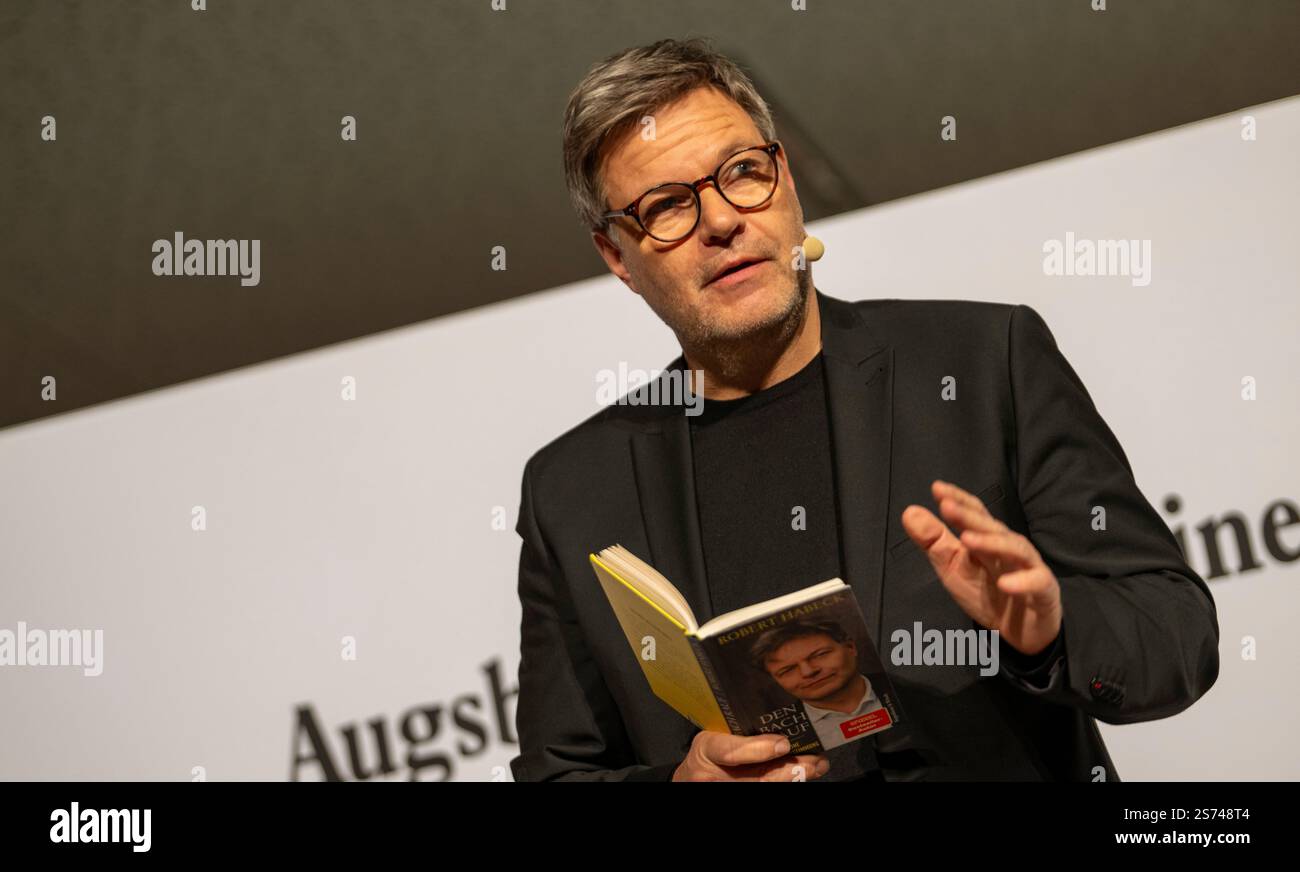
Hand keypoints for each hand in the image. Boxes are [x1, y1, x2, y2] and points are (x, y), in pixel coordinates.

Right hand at [671, 731, 829, 781]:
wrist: (691, 778)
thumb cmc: (706, 753)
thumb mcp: (714, 734)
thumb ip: (740, 733)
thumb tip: (779, 729)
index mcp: (705, 749)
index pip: (729, 751)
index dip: (757, 750)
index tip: (783, 744)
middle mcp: (712, 776)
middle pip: (756, 779)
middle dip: (789, 770)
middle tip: (813, 760)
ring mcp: (723, 789)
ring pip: (764, 787)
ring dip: (794, 778)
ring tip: (816, 766)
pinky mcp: (734, 794)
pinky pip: (764, 788)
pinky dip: (785, 781)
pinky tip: (801, 775)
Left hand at [900, 479, 1062, 655]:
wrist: (1018, 631)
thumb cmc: (985, 594)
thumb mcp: (952, 568)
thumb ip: (932, 541)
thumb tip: (909, 511)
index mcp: (987, 539)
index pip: (975, 513)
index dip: (958, 500)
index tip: (937, 488)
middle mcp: (1009, 548)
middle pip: (992, 527)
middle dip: (970, 516)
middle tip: (947, 506)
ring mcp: (1029, 567)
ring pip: (1015, 549)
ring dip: (992, 543)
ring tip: (968, 540)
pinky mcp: (1044, 591)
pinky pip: (1037, 582)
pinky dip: (1022, 582)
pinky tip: (1004, 585)